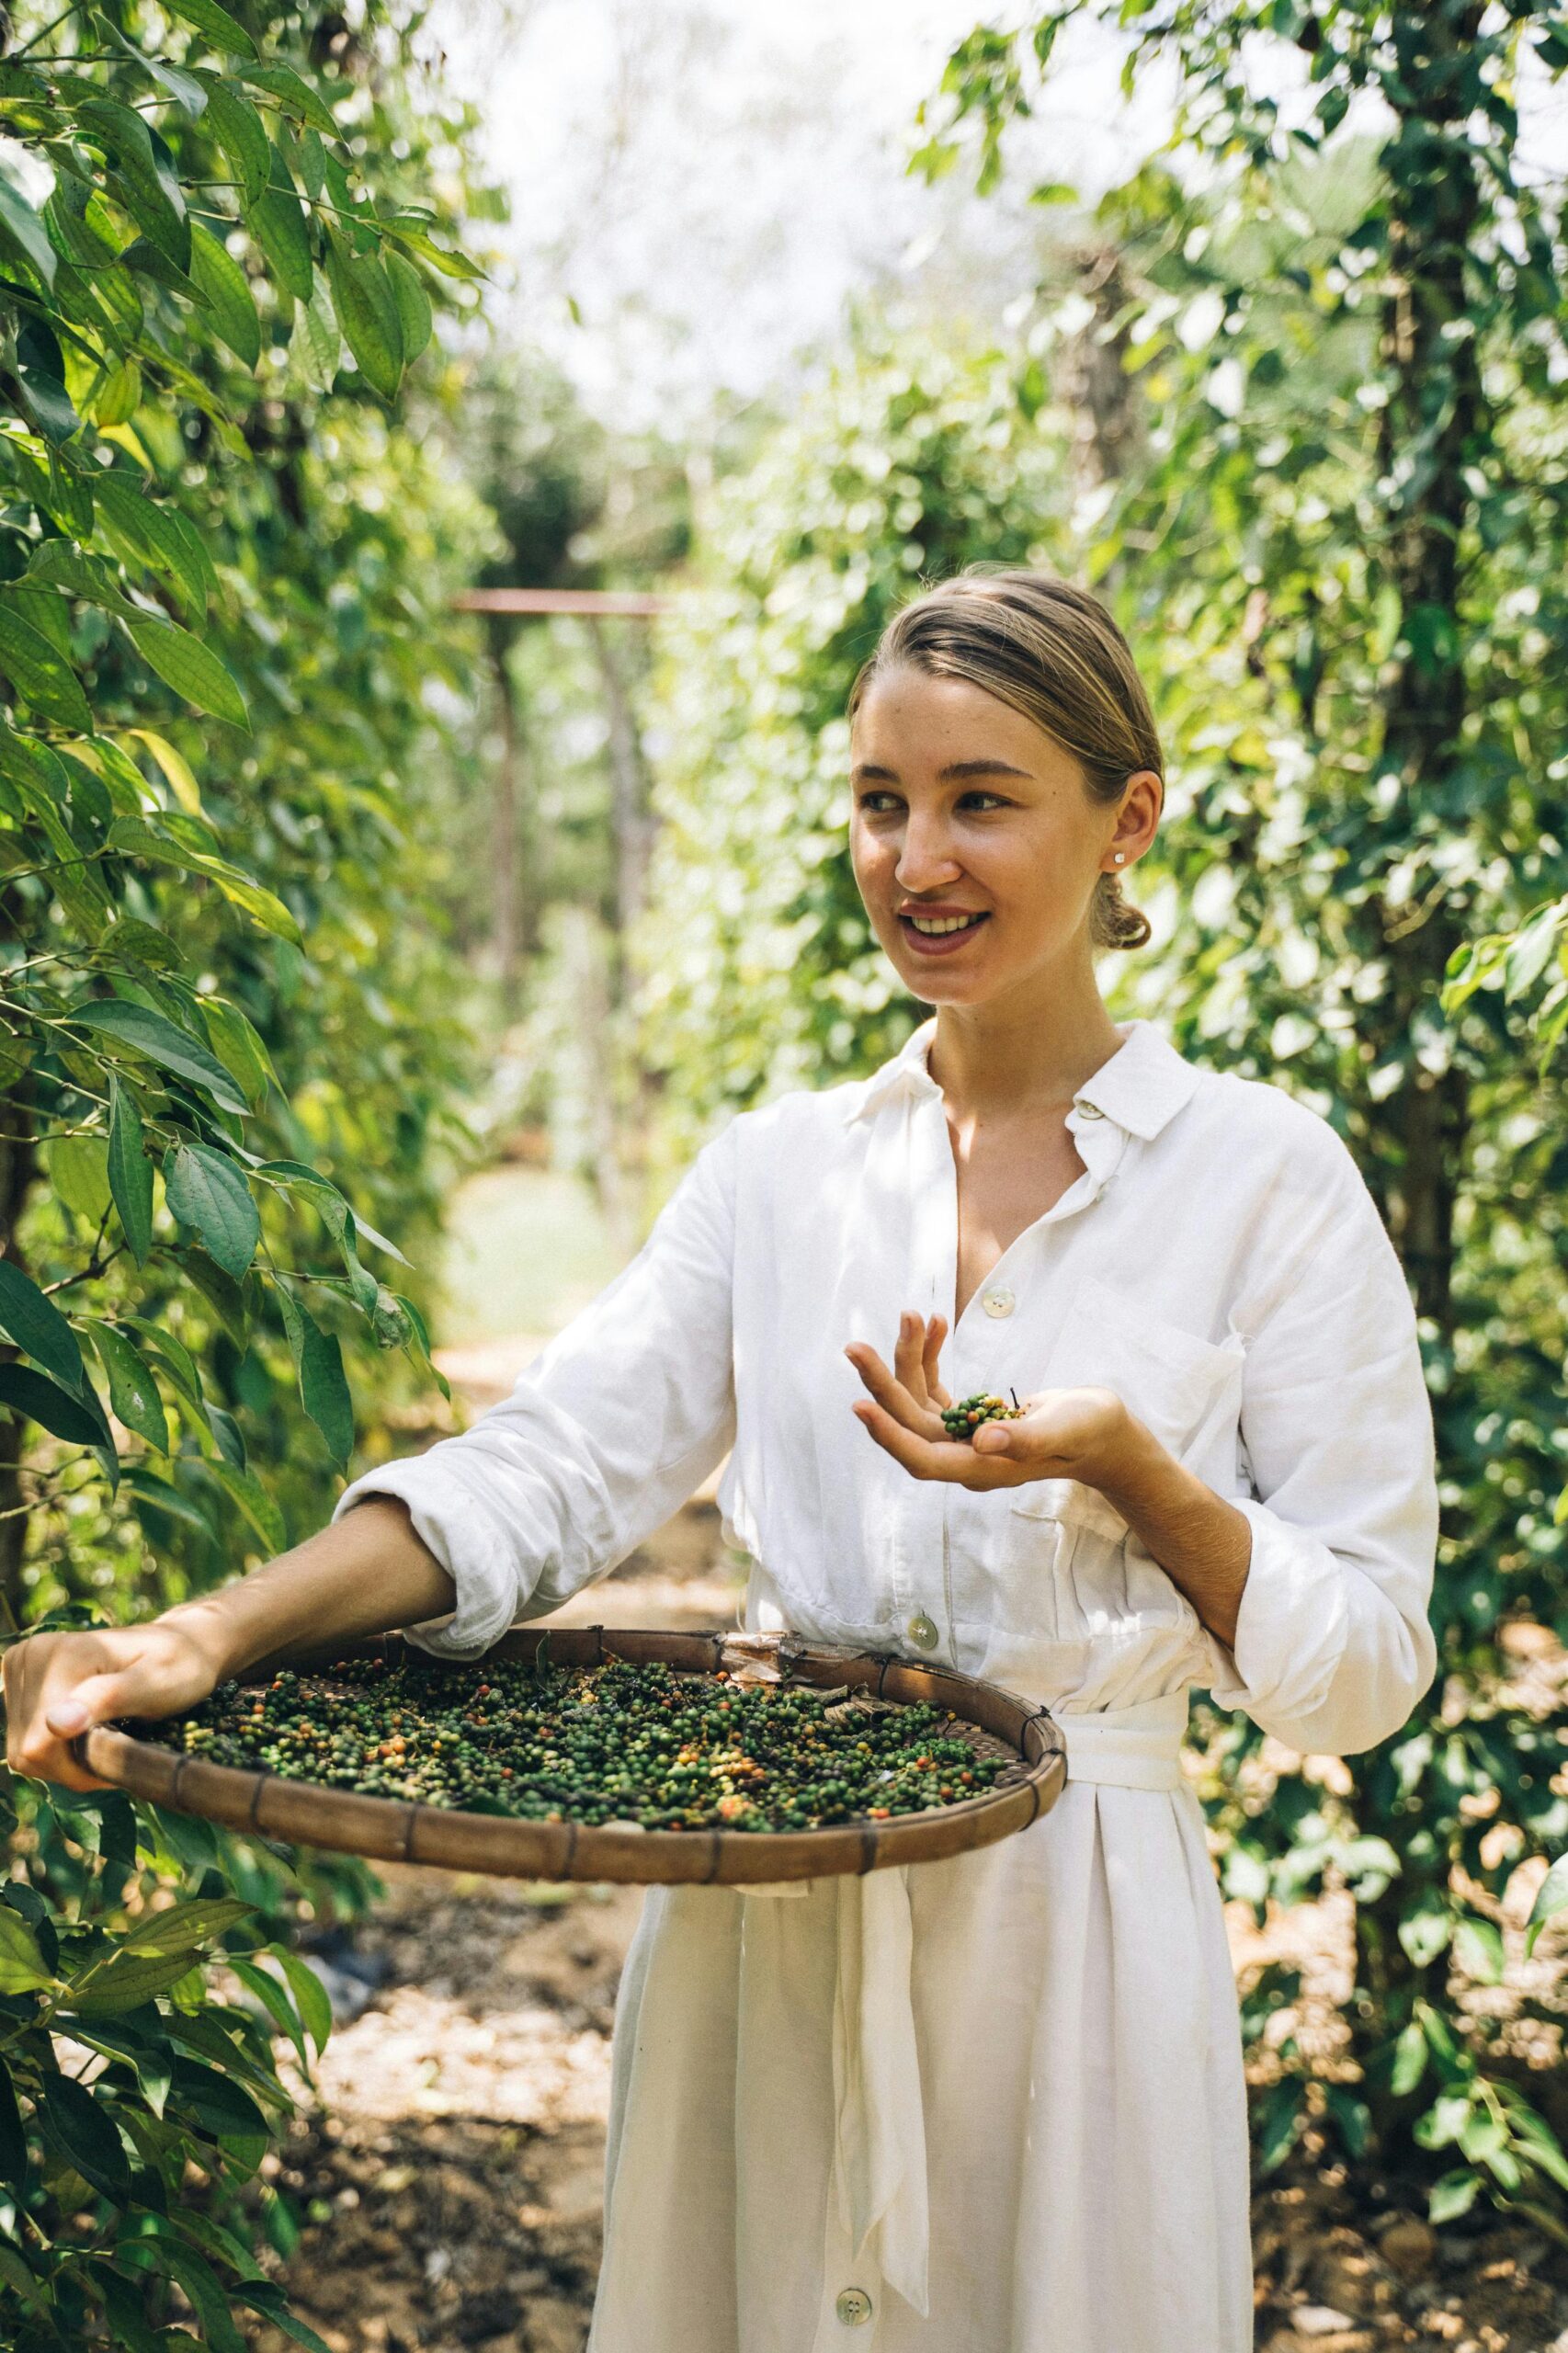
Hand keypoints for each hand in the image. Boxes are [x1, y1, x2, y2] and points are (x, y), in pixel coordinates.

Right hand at [2, 1618, 222, 1793]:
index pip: (41, 1743)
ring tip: (108, 1743)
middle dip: (74, 1767)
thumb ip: (107, 1699)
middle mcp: (31, 1655)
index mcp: (61, 1654)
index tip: (121, 1757)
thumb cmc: (179, 1666)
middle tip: (119, 1752)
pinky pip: (25, 1742)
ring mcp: (22, 1668)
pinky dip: (57, 1754)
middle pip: (29, 1751)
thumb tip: (55, 1724)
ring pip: (24, 1752)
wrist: (180, 1646)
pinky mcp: (21, 1683)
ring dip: (66, 1763)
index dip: (79, 1767)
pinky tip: (88, 1738)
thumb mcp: (157, 1683)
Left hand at [845, 1310, 1128, 1492]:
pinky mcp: (969, 1419)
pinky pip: (935, 1389)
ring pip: (917, 1402)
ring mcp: (964, 1438)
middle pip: (909, 1424)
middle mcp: (964, 1457)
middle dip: (883, 1383)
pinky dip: (931, 1357)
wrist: (1104, 1433)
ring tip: (908, 1315)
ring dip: (907, 1360)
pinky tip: (936, 1323)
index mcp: (981, 1469)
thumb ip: (1025, 1438)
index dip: (889, 1435)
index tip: (859, 1404)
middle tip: (854, 1346)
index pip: (922, 1458)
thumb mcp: (1064, 1430)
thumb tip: (983, 1439)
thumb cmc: (1090, 1433)